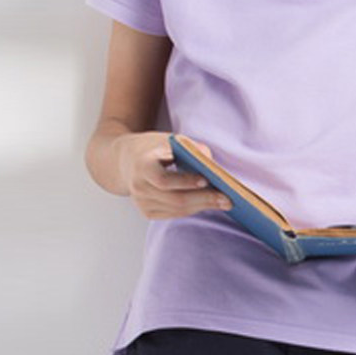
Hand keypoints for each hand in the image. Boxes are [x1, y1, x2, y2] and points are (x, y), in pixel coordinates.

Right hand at [118, 131, 232, 219]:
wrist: (127, 159)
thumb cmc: (156, 147)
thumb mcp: (172, 140)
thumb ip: (192, 149)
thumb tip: (214, 167)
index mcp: (142, 166)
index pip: (163, 180)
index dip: (185, 181)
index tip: (206, 179)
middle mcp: (138, 187)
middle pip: (174, 199)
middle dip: (204, 199)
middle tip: (227, 198)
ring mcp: (141, 202)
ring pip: (176, 209)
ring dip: (202, 206)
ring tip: (224, 202)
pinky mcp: (147, 212)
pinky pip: (173, 214)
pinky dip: (193, 209)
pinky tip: (209, 204)